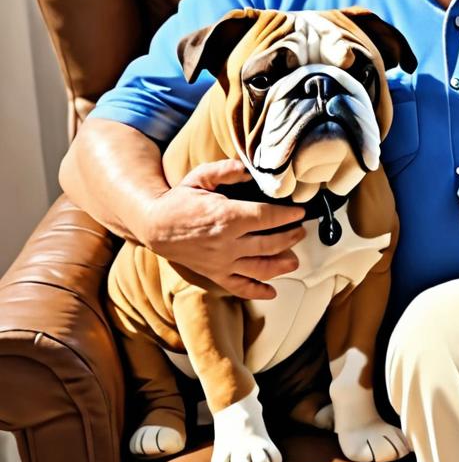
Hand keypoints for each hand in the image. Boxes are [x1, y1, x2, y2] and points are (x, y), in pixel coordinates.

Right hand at [141, 159, 307, 299]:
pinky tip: (272, 292)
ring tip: (295, 259)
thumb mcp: (200, 177)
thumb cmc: (179, 200)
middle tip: (301, 231)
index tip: (299, 212)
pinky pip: (240, 287)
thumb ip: (226, 170)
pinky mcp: (215, 274)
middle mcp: (227, 243)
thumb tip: (248, 169)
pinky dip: (258, 292)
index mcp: (226, 217)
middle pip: (270, 244)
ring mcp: (222, 262)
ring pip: (261, 268)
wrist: (154, 226)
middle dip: (291, 237)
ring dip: (282, 265)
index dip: (287, 215)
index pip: (266, 217)